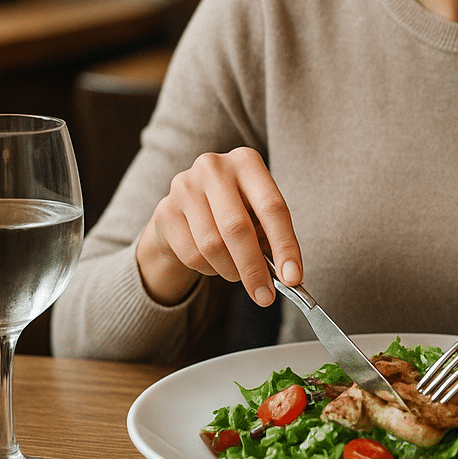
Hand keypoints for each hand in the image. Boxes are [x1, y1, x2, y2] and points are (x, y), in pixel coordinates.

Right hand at [135, 147, 302, 306]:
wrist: (186, 209)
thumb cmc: (234, 210)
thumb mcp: (258, 212)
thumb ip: (271, 236)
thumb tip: (287, 276)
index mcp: (247, 161)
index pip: (272, 207)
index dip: (285, 245)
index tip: (292, 277)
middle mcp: (214, 167)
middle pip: (237, 227)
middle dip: (254, 269)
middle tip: (265, 296)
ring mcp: (184, 186)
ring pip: (212, 245)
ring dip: (231, 270)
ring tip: (238, 271)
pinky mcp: (165, 211)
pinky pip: (191, 255)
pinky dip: (209, 268)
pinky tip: (214, 262)